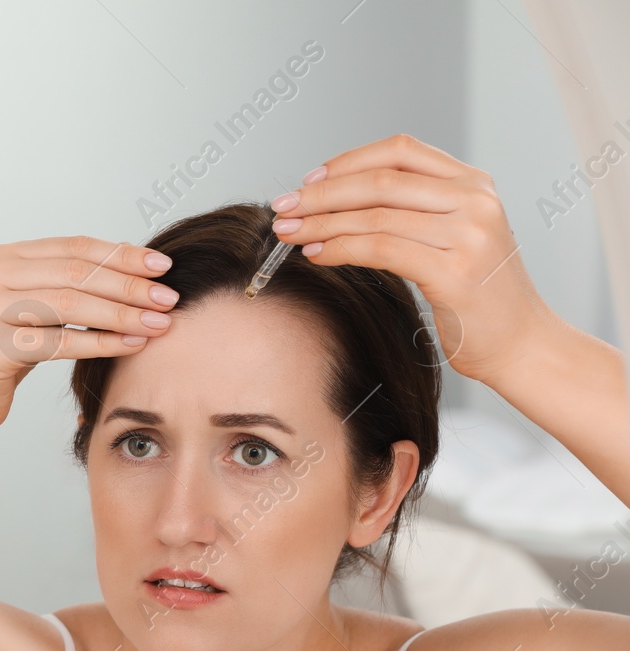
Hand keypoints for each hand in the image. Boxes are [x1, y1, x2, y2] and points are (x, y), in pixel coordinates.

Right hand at [0, 237, 178, 437]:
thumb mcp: (30, 310)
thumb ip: (66, 287)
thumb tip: (134, 272)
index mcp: (5, 258)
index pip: (74, 247)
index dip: (121, 254)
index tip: (161, 266)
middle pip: (76, 273)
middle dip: (129, 284)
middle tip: (169, 297)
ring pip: (70, 305)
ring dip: (122, 313)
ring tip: (159, 322)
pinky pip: (60, 342)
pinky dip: (102, 342)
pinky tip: (132, 344)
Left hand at [270, 133, 553, 384]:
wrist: (523, 344)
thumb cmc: (478, 297)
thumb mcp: (455, 238)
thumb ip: (415, 212)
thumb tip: (341, 202)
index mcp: (474, 184)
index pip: (401, 151)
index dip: (348, 161)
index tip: (308, 180)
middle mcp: (475, 201)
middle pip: (381, 181)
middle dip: (322, 194)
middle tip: (282, 208)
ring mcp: (469, 235)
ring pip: (376, 215)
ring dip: (323, 223)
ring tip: (290, 234)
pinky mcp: (455, 273)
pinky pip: (382, 249)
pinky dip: (342, 249)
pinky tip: (317, 255)